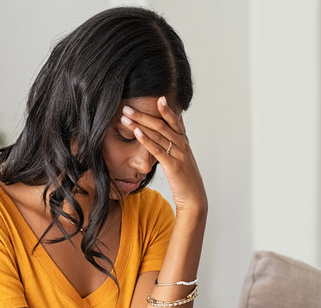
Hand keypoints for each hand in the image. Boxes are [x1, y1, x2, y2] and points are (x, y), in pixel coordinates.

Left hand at [121, 97, 206, 214]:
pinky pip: (157, 150)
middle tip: (127, 107)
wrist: (194, 197)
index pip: (175, 121)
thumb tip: (173, 129)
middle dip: (143, 114)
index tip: (157, 97)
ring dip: (140, 124)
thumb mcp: (182, 158)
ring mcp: (178, 154)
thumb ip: (177, 144)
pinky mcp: (173, 165)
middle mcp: (182, 145)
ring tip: (126, 117)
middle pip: (162, 124)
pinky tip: (137, 133)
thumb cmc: (185, 179)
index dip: (166, 109)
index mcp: (184, 142)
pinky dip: (146, 140)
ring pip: (158, 135)